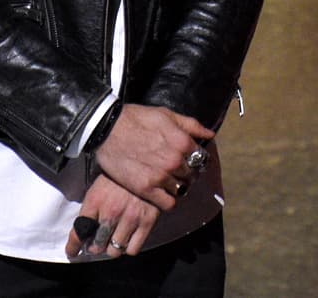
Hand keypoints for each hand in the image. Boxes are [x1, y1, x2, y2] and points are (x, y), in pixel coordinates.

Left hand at [65, 174, 159, 258]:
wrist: (148, 161)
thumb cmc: (120, 176)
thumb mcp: (99, 186)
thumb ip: (91, 208)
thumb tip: (83, 231)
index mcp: (96, 200)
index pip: (78, 232)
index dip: (73, 247)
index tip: (72, 252)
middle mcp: (111, 211)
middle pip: (97, 246)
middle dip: (95, 247)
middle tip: (99, 242)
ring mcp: (130, 217)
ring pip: (114, 251)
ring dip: (112, 248)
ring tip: (115, 239)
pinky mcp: (148, 220)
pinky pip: (133, 249)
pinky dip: (129, 247)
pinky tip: (129, 238)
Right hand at [93, 104, 213, 209]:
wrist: (107, 129)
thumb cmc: (138, 118)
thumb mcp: (167, 115)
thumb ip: (191, 126)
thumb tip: (210, 134)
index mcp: (182, 142)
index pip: (201, 158)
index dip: (196, 158)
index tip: (189, 159)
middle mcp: (174, 161)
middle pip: (192, 174)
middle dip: (187, 172)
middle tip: (176, 170)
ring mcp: (160, 176)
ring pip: (182, 189)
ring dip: (178, 186)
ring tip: (168, 180)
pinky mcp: (145, 189)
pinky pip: (168, 204)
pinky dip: (168, 200)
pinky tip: (162, 192)